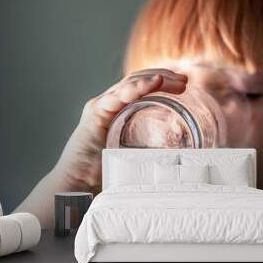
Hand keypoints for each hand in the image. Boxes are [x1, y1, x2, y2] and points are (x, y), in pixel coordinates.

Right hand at [53, 69, 187, 192]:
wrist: (77, 185)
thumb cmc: (104, 175)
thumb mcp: (135, 158)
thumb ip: (151, 152)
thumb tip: (180, 162)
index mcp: (119, 111)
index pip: (142, 88)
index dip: (163, 82)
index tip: (184, 85)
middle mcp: (109, 105)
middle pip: (138, 81)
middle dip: (163, 77)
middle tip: (185, 80)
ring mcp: (101, 107)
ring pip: (129, 83)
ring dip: (155, 78)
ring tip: (176, 80)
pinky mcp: (95, 113)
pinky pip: (117, 96)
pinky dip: (136, 88)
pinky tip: (154, 83)